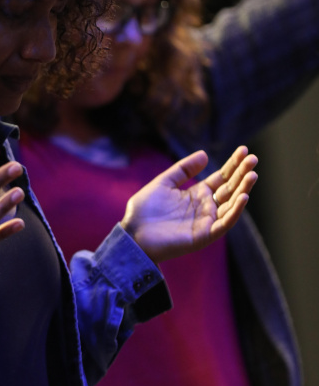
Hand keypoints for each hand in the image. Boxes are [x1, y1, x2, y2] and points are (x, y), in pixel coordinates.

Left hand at [121, 146, 257, 262]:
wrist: (132, 233)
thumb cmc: (145, 210)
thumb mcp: (164, 182)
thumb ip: (183, 169)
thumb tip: (205, 154)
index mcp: (197, 194)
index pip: (221, 177)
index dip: (233, 164)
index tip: (245, 150)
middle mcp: (206, 207)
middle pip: (229, 188)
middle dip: (242, 174)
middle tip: (254, 158)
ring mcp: (206, 221)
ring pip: (231, 204)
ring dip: (243, 190)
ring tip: (252, 174)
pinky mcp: (204, 235)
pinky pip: (224, 223)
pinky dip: (235, 211)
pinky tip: (243, 197)